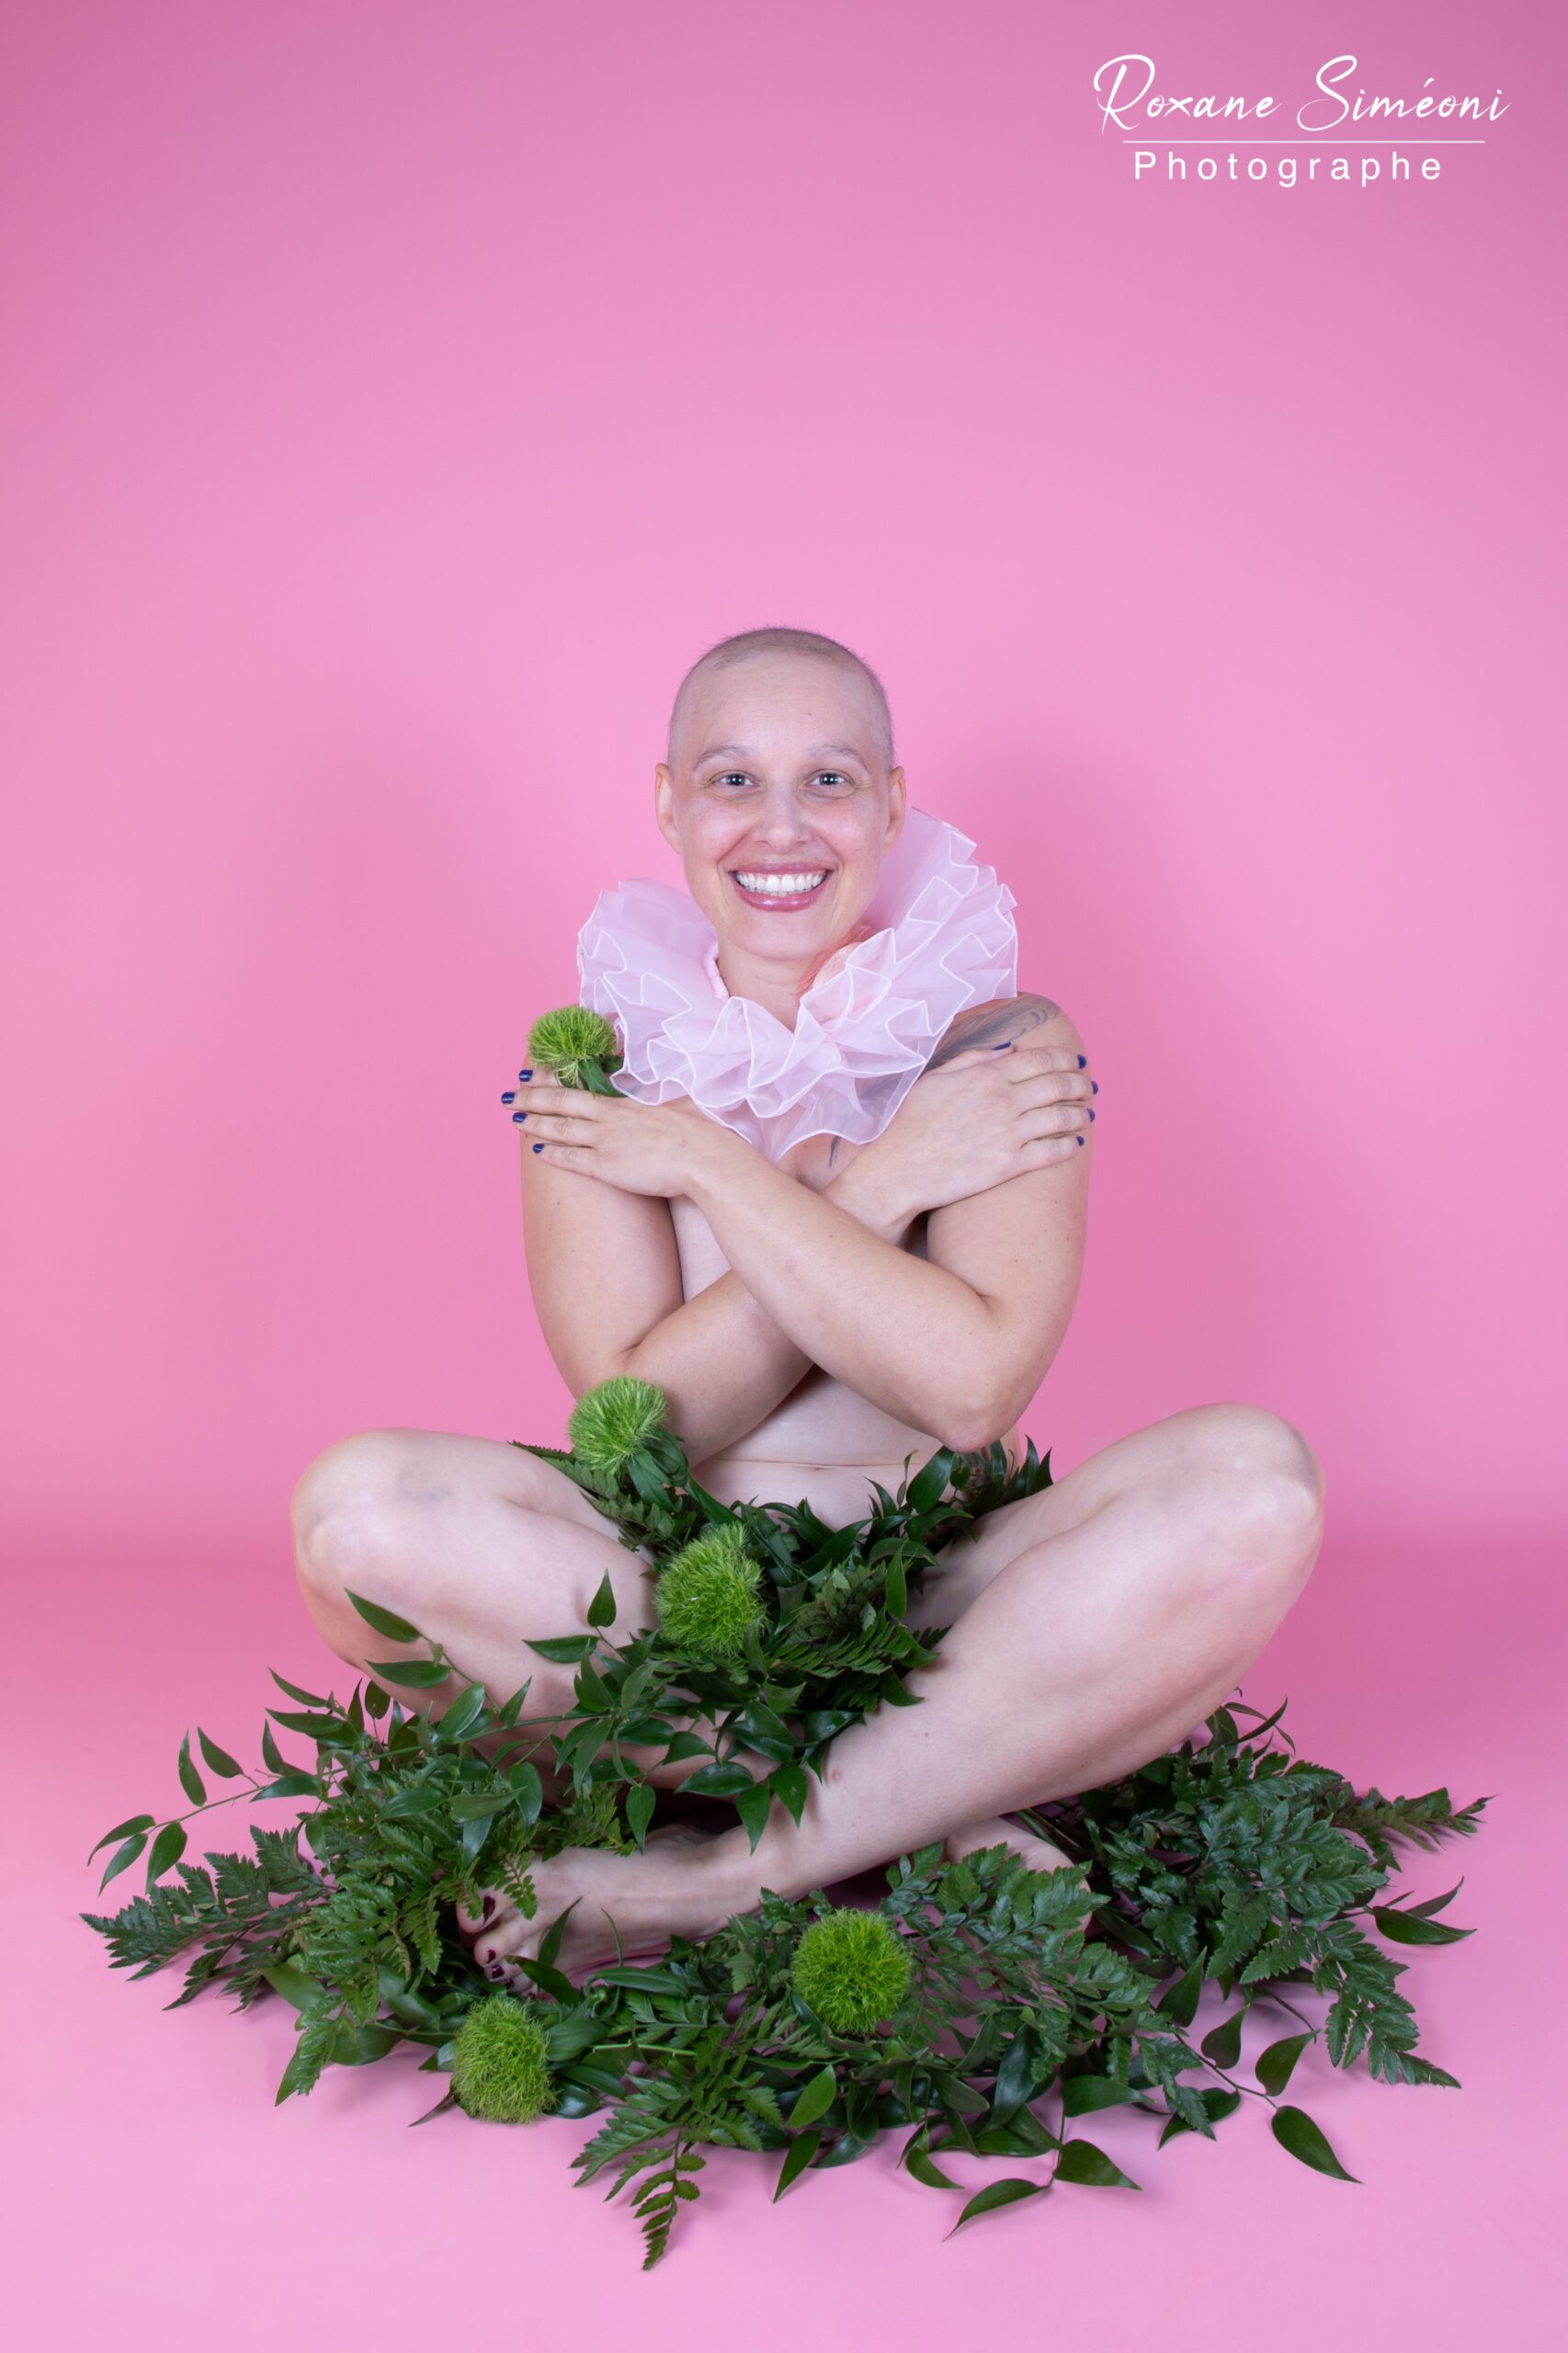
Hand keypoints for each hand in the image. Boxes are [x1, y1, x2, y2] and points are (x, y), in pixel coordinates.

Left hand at [508, 1068, 734, 1197]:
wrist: (706, 1158)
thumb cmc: (701, 1133)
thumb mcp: (681, 1105)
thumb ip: (665, 1099)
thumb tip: (667, 1093)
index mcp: (627, 1103)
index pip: (583, 1087)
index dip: (557, 1081)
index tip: (536, 1074)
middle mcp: (611, 1119)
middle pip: (563, 1103)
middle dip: (534, 1098)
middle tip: (510, 1095)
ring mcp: (607, 1142)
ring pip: (561, 1129)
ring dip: (535, 1123)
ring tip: (514, 1119)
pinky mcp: (608, 1167)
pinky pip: (572, 1159)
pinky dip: (552, 1153)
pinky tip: (536, 1151)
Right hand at [857, 1041, 1094, 1219]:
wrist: (898, 1169)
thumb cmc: (910, 1122)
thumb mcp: (935, 1078)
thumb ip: (973, 1059)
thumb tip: (1006, 1050)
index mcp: (986, 1075)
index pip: (1040, 1060)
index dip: (1065, 1060)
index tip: (1076, 1062)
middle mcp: (1003, 1101)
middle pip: (1057, 1085)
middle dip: (1079, 1084)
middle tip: (1088, 1087)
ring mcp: (1008, 1134)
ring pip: (1060, 1118)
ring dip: (1079, 1114)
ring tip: (1086, 1114)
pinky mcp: (1009, 1165)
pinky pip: (1051, 1152)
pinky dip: (1068, 1145)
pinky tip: (1074, 1143)